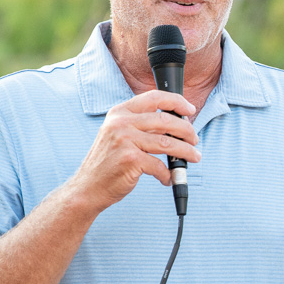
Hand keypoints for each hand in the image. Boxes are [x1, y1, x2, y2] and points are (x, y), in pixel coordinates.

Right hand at [69, 90, 200, 212]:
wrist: (88, 187)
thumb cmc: (108, 162)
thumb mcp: (119, 134)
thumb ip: (141, 125)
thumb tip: (176, 124)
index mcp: (120, 112)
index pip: (154, 97)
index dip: (176, 101)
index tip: (190, 109)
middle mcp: (121, 123)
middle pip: (165, 120)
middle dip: (186, 130)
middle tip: (194, 140)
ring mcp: (125, 140)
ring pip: (168, 143)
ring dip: (186, 152)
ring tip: (194, 157)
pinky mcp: (130, 160)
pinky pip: (159, 166)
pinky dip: (168, 174)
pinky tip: (168, 178)